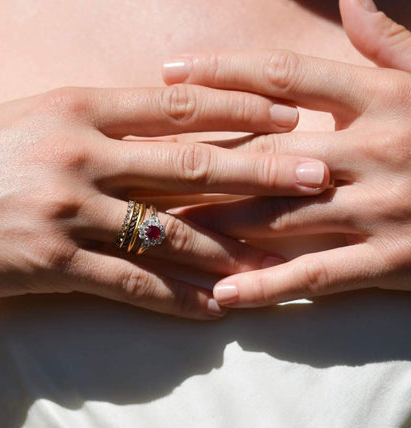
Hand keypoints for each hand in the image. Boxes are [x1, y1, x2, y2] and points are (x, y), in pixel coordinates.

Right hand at [0, 85, 328, 318]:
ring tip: (272, 258)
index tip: (287, 111)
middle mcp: (77, 153)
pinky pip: (129, 282)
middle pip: (189, 162)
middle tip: (317, 174)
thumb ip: (86, 122)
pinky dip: (174, 297)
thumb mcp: (23, 123)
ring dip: (226, 246)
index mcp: (73, 109)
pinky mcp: (51, 262)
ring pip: (168, 230)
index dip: (238, 105)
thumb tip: (145, 127)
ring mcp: (65, 209)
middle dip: (262, 169)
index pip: (174, 105)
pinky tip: (208, 308)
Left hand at [161, 0, 410, 306]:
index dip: (221, 72)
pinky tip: (220, 295)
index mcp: (378, 97)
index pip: (281, 77)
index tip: (168, 72)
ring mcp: (378, 209)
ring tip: (156, 231)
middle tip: (135, 167)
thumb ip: (390, 39)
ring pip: (274, 217)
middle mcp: (369, 151)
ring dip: (212, 225)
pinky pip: (315, 276)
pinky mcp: (391, 260)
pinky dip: (265, 287)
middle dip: (194, 163)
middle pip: (259, 154)